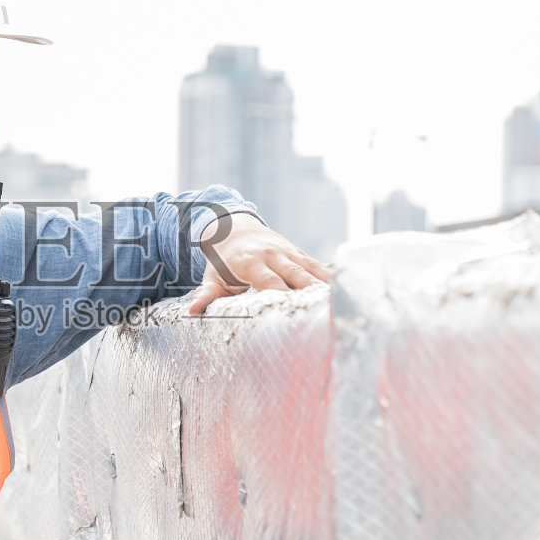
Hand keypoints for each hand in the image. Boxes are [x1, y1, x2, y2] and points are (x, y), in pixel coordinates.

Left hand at [188, 212, 330, 314]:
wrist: (233, 226)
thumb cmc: (222, 259)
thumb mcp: (212, 276)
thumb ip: (206, 294)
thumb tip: (194, 311)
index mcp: (249, 262)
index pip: (269, 281)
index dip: (282, 294)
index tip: (293, 311)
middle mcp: (272, 255)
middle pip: (296, 275)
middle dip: (311, 292)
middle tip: (326, 312)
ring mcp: (288, 252)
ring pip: (312, 270)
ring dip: (326, 287)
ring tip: (343, 305)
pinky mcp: (299, 253)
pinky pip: (318, 266)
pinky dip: (331, 278)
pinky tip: (346, 293)